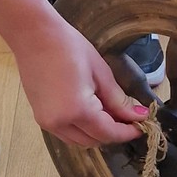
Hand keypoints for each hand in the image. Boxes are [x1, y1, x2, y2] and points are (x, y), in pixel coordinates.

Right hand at [14, 9, 149, 148]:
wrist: (34, 35)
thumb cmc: (68, 46)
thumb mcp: (100, 72)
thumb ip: (118, 100)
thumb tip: (137, 116)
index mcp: (78, 110)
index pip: (109, 133)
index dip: (128, 132)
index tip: (143, 125)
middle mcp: (60, 123)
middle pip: (94, 141)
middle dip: (114, 133)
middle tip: (128, 117)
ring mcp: (47, 123)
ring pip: (80, 141)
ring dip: (97, 133)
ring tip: (110, 113)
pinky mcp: (40, 118)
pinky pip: (66, 133)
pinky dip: (81, 129)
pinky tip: (90, 111)